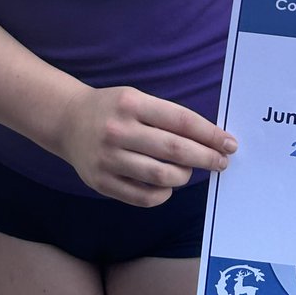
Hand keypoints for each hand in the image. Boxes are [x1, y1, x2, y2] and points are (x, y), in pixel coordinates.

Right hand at [57, 85, 236, 206]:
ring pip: (160, 176)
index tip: (229, 143)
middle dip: (205, 157)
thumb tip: (209, 139)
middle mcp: (119, 130)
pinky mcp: (101, 182)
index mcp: (131, 104)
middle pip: (174, 150)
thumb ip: (167, 117)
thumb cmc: (112, 109)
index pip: (181, 120)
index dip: (209, 134)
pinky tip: (167, 185)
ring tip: (189, 171)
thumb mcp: (136, 98)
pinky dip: (163, 193)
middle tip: (222, 162)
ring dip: (184, 176)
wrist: (67, 120)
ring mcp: (108, 158)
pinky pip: (142, 196)